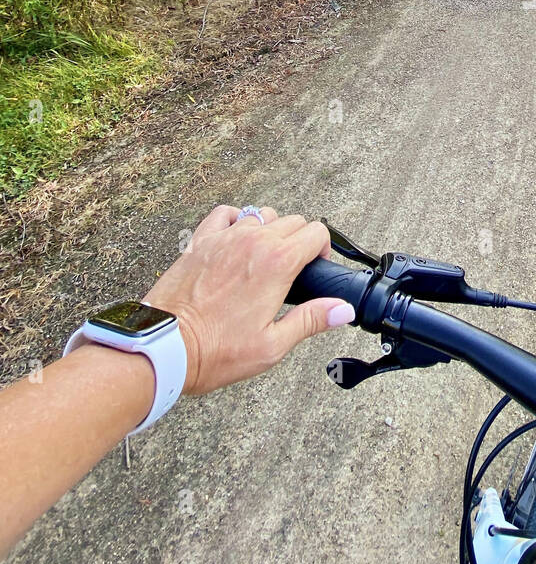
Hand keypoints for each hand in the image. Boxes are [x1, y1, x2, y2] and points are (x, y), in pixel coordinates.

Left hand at [144, 206, 354, 394]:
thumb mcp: (272, 345)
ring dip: (270, 231)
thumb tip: (342, 310)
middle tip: (291, 271)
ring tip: (263, 260)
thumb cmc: (215, 350)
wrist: (164, 346)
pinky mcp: (199, 241)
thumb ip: (311, 320)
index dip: (322, 250)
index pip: (316, 232)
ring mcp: (224, 237)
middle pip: (292, 221)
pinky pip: (225, 213)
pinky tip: (235, 241)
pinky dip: (236, 220)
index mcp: (277, 264)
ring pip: (262, 215)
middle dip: (299, 241)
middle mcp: (253, 241)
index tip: (315, 268)